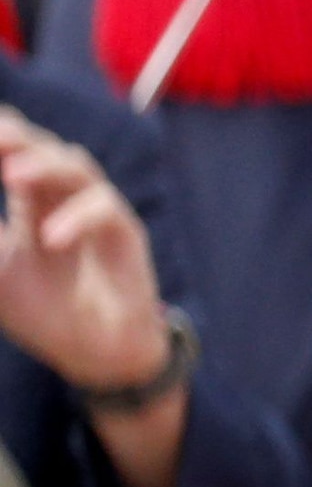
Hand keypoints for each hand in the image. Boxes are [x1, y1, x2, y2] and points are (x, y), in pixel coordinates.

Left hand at [0, 112, 173, 398]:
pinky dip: (77, 219)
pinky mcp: (125, 234)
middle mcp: (64, 198)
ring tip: (10, 175)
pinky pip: (105, 211)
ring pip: (76, 169)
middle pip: (44, 148)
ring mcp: (97, 211)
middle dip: (17, 138)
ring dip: (43, 167)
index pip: (14, 152)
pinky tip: (51, 239)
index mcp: (30, 200)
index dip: (2, 133)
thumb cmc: (42, 310)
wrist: (94, 353)